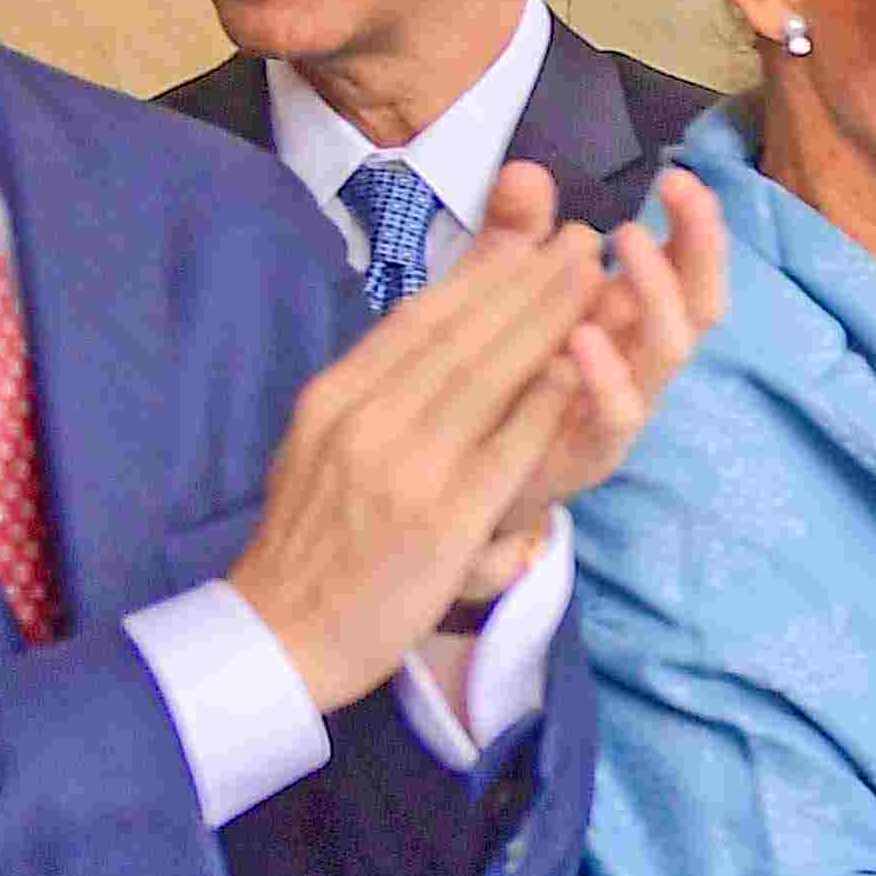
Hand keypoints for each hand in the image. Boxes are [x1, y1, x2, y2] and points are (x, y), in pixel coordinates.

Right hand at [231, 199, 620, 701]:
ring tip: (596, 280)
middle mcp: (366, 419)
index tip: (530, 243)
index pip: (418, 320)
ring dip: (548, 320)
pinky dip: (546, 400)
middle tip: (581, 242)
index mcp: (336, 397)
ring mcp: (404, 466)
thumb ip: (375, 392)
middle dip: (528, 281)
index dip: (483, 276)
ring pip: (486, 375)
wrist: (279, 632)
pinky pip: (506, 445)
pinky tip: (584, 364)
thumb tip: (430, 339)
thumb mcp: (322, 445)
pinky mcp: (443, 516)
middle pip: (460, 335)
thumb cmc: (311, 542)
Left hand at [458, 162, 734, 604]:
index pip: (683, 269)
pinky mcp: (585, 456)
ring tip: (625, 242)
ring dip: (656, 293)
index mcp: (625, 325)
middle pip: (700, 305)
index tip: (679, 177)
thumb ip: (512, 242)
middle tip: (680, 192)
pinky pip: (616, 420)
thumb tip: (527, 172)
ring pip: (669, 353)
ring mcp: (618, 412)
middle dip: (699, 246)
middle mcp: (636, 366)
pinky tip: (580, 339)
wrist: (450, 502)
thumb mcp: (494, 306)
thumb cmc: (487, 399)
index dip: (692, 226)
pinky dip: (606, 378)